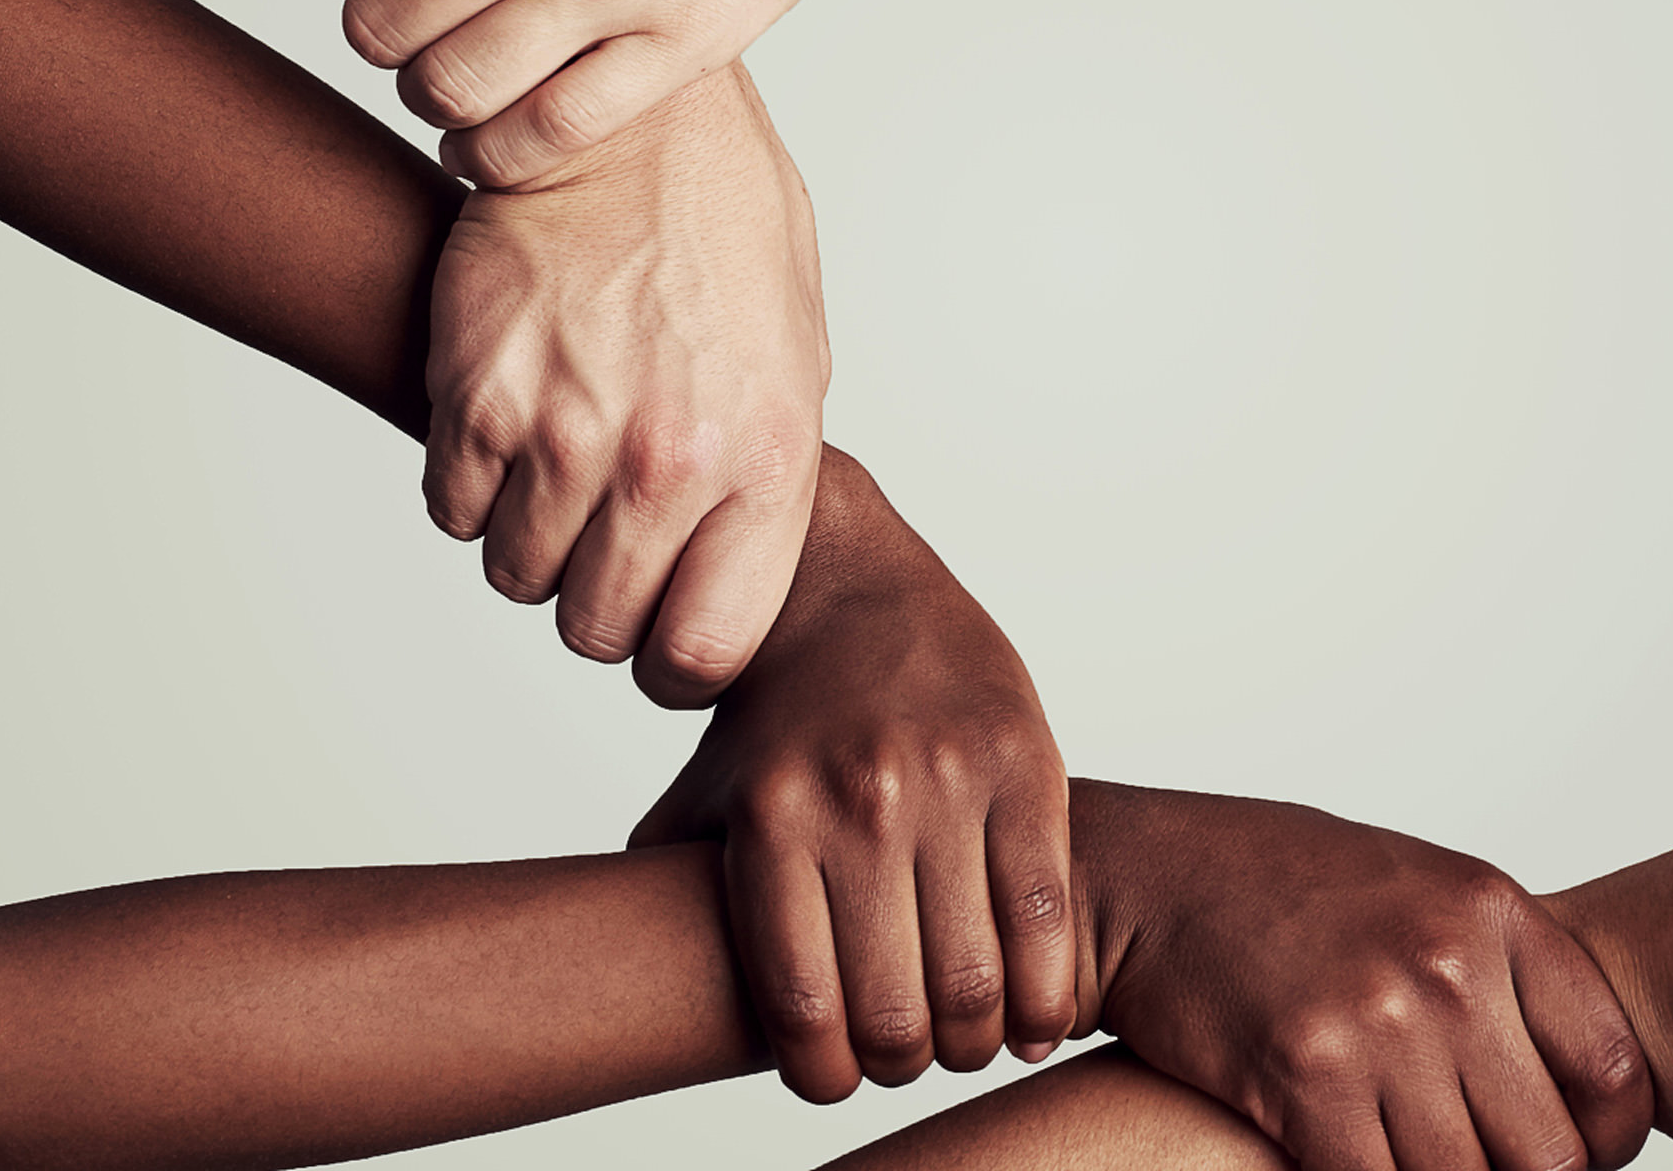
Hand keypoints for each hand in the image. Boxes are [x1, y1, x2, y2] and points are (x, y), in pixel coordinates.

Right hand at [425, 63, 826, 701]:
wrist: (630, 124)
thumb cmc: (725, 233)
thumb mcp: (795, 359)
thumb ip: (765, 479)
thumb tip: (734, 576)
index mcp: (765, 461)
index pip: (703, 651)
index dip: (674, 659)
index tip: (664, 634)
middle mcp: (666, 462)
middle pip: (598, 628)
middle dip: (601, 603)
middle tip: (609, 543)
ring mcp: (565, 433)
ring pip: (518, 576)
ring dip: (535, 543)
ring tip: (565, 468)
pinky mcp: (475, 396)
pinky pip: (455, 510)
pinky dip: (474, 490)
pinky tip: (513, 427)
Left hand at [630, 453, 1075, 1098]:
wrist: (852, 592)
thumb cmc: (779, 719)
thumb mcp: (709, 797)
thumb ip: (672, 892)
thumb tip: (626, 994)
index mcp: (774, 819)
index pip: (802, 1008)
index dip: (826, 1076)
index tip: (840, 1080)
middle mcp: (860, 799)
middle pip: (895, 1009)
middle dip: (904, 1062)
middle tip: (910, 1057)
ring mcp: (948, 778)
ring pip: (975, 979)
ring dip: (975, 1041)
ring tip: (969, 1039)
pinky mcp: (1025, 761)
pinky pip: (1043, 913)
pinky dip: (1046, 991)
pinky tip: (1038, 1015)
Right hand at [1076, 781, 1653, 1170]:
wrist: (1150, 874)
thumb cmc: (1283, 885)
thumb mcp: (1419, 891)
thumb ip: (1499, 974)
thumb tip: (1574, 1086)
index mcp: (1492, 911)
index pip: (1615, 1070)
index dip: (1606, 1143)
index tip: (1577, 1157)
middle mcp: (1447, 964)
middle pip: (1549, 1152)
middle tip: (1481, 1167)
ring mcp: (1377, 1022)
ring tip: (1410, 1156)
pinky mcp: (1304, 1076)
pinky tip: (1348, 1160)